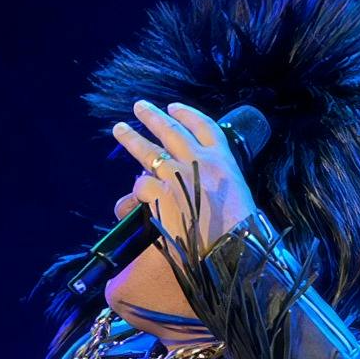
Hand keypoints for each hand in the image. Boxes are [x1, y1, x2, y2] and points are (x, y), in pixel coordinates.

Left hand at [108, 100, 258, 258]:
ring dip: (132, 138)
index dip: (187, 115)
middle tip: (139, 107)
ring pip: (150, 151)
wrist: (233, 252)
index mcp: (223, 160)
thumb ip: (217, 183)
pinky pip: (142, 186)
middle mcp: (200, 161)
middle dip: (154, 118)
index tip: (174, 108)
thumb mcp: (238, 196)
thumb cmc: (240, 231)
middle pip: (172, 131)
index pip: (204, 127)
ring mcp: (179, 176)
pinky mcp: (163, 196)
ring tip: (119, 128)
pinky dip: (137, 190)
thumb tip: (196, 190)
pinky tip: (132, 197)